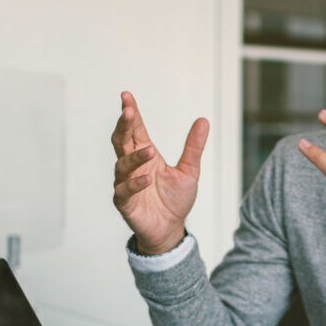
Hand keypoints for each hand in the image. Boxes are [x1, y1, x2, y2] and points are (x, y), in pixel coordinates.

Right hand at [111, 91, 209, 254]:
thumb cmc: (175, 199)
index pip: (135, 129)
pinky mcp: (124, 202)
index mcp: (145, 154)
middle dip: (124, 125)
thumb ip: (193, 147)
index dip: (131, 113)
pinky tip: (147, 178)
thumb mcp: (190, 171)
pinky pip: (125, 190)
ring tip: (151, 151)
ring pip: (122, 164)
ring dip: (135, 156)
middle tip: (128, 111)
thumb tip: (204, 120)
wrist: (171, 229)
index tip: (126, 96)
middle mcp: (132, 166)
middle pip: (122, 140)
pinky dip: (135, 183)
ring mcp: (125, 183)